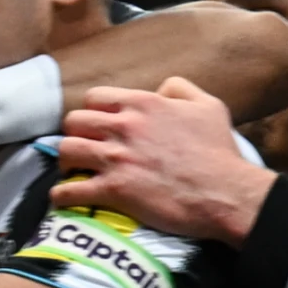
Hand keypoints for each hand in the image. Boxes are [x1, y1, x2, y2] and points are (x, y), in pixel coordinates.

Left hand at [49, 78, 273, 245]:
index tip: (98, 125)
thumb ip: (180, 89)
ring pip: (65, 151)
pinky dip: (62, 195)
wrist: (225, 193)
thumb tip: (160, 90)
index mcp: (143, 104)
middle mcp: (124, 126)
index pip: (94, 97)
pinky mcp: (113, 190)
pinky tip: (64, 198)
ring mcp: (115, 158)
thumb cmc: (219, 152)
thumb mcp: (209, 106)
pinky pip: (69, 191)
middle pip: (73, 122)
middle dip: (76, 134)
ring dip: (66, 162)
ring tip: (74, 170)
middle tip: (84, 147)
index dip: (93, 111)